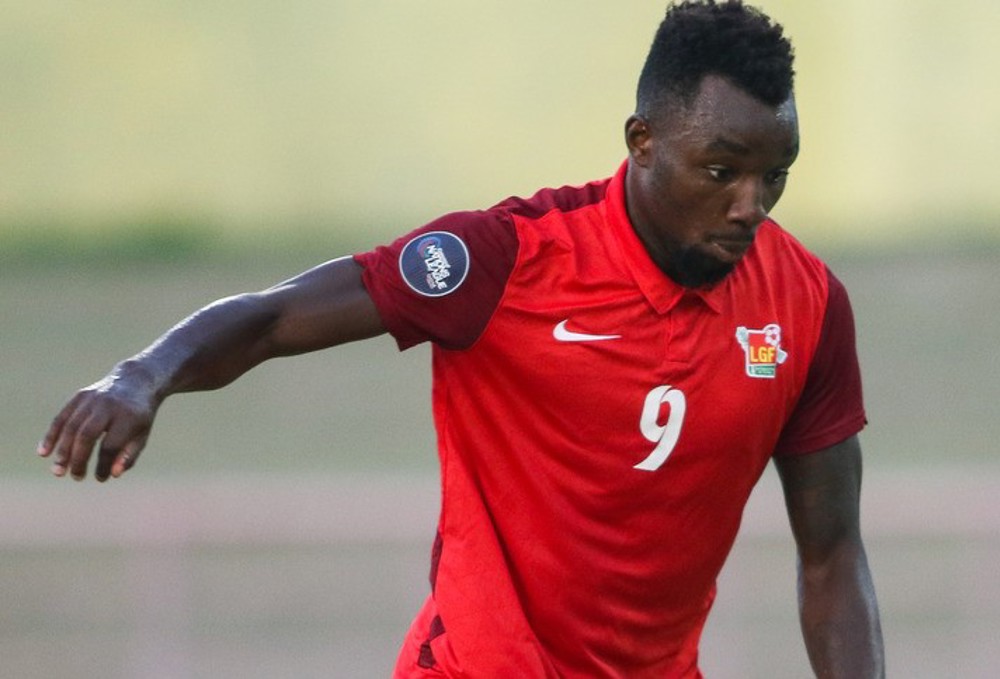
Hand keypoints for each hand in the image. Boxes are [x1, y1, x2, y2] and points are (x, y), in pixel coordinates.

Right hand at [38, 367, 157, 481]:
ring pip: (71, 427)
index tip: (101, 477)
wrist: (136, 381)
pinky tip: (44, 453)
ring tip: (58, 471)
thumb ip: (129, 455)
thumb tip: (112, 474)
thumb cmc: (139, 416)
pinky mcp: (80, 396)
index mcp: (129, 417)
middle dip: (78, 459)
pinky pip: (62, 417)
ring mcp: (92, 399)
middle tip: (76, 477)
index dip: (104, 465)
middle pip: (87, 435)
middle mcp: (109, 406)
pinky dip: (51, 435)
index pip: (111, 445)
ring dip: (62, 451)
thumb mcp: (142, 434)